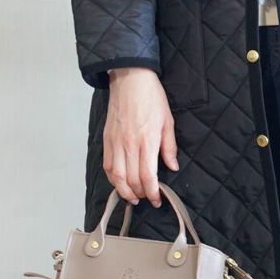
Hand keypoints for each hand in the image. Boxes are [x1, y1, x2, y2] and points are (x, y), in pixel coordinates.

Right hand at [103, 68, 179, 207]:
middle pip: (131, 180)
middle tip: (147, 198)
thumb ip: (169, 147)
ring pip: (116, 176)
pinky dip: (112, 178)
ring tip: (132, 196)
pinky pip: (107, 165)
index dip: (153, 193)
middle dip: (140, 194)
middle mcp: (129, 144)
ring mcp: (116, 142)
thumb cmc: (151, 97)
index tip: (157, 200)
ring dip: (124, 191)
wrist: (130, 79)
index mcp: (147, 140)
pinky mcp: (107, 138)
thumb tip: (172, 167)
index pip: (148, 177)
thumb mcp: (168, 121)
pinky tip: (119, 181)